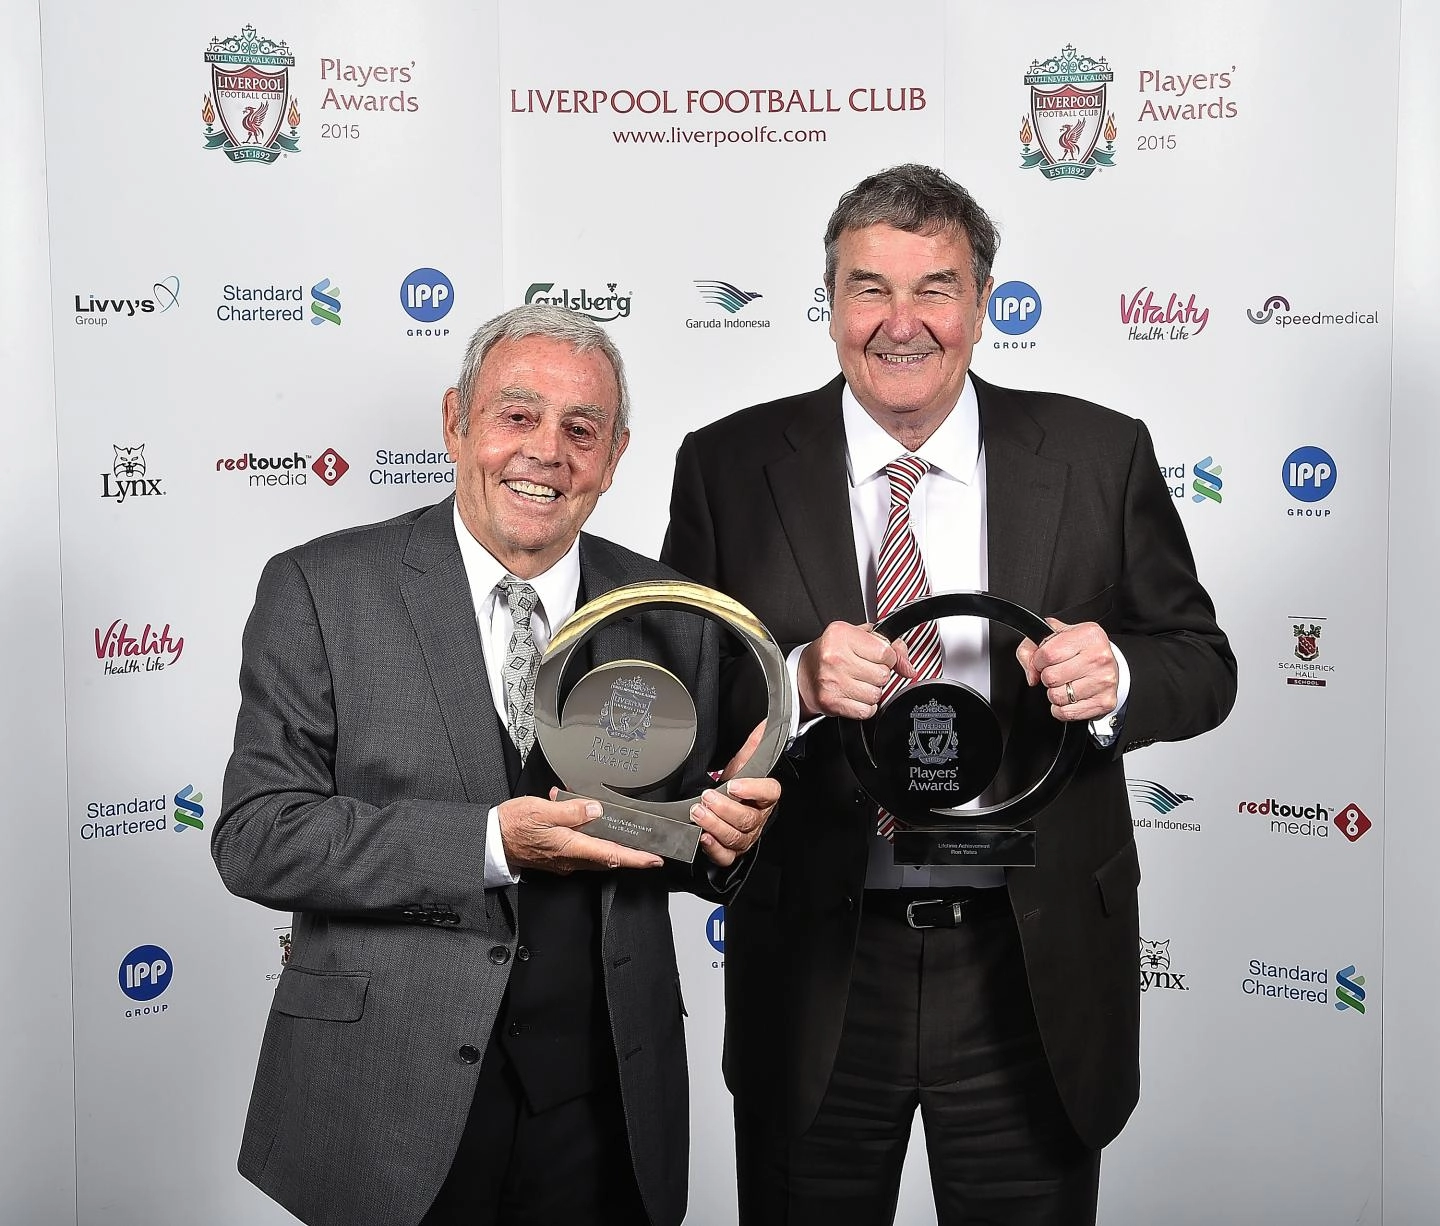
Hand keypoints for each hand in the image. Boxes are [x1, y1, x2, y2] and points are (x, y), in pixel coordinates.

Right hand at [498, 792, 663, 874]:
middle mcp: (569, 858)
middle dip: (630, 854)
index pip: (611, 855)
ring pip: (596, 855)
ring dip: (612, 846)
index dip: (636, 858)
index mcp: (570, 847)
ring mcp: (563, 860)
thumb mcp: (541, 810)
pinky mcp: (556, 857)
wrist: (489, 840)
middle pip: (608, 858)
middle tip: (649, 847)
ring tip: (623, 832)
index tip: (654, 859)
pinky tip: (586, 821)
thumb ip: (571, 810)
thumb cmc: (511, 826)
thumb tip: (596, 809)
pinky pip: (581, 850)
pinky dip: (591, 838)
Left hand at [690, 721, 780, 868]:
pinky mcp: (731, 851)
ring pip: (736, 837)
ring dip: (716, 826)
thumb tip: (763, 725)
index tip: (735, 784)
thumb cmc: (737, 786)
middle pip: (748, 819)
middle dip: (725, 809)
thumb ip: (754, 745)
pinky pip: (726, 856)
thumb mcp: (743, 762)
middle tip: (707, 798)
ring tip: (699, 813)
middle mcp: (758, 820)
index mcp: (765, 797)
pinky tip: (703, 837)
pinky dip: (714, 849)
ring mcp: (745, 837)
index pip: (770, 793)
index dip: (754, 790)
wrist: (729, 805)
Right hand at [797, 621, 914, 719]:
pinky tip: (853, 696)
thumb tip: (908, 668)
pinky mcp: (831, 702)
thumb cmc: (831, 653)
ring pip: (876, 694)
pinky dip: (864, 706)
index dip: (886, 657)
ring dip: (871, 691)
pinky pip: (866, 710)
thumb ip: (891, 646)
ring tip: (857, 683)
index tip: (876, 658)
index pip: (886, 652)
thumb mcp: (859, 637)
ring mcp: (832, 681)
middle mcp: (835, 657)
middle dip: (878, 675)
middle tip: (863, 670)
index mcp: (842, 635)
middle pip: (882, 675)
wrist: (802, 674)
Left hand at [1016, 618, 1118, 721]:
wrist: (1110, 665)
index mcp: (1087, 635)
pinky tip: (1070, 698)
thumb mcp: (1054, 638)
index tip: (1044, 661)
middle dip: (1047, 677)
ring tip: (1066, 684)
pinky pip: (1067, 713)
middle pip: (1051, 677)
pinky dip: (1062, 709)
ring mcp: (1104, 681)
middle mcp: (1099, 657)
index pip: (1047, 654)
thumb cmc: (1080, 650)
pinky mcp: (1105, 702)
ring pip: (1057, 697)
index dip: (1038, 661)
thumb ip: (1030, 649)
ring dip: (1055, 693)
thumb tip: (1031, 674)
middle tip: (1058, 673)